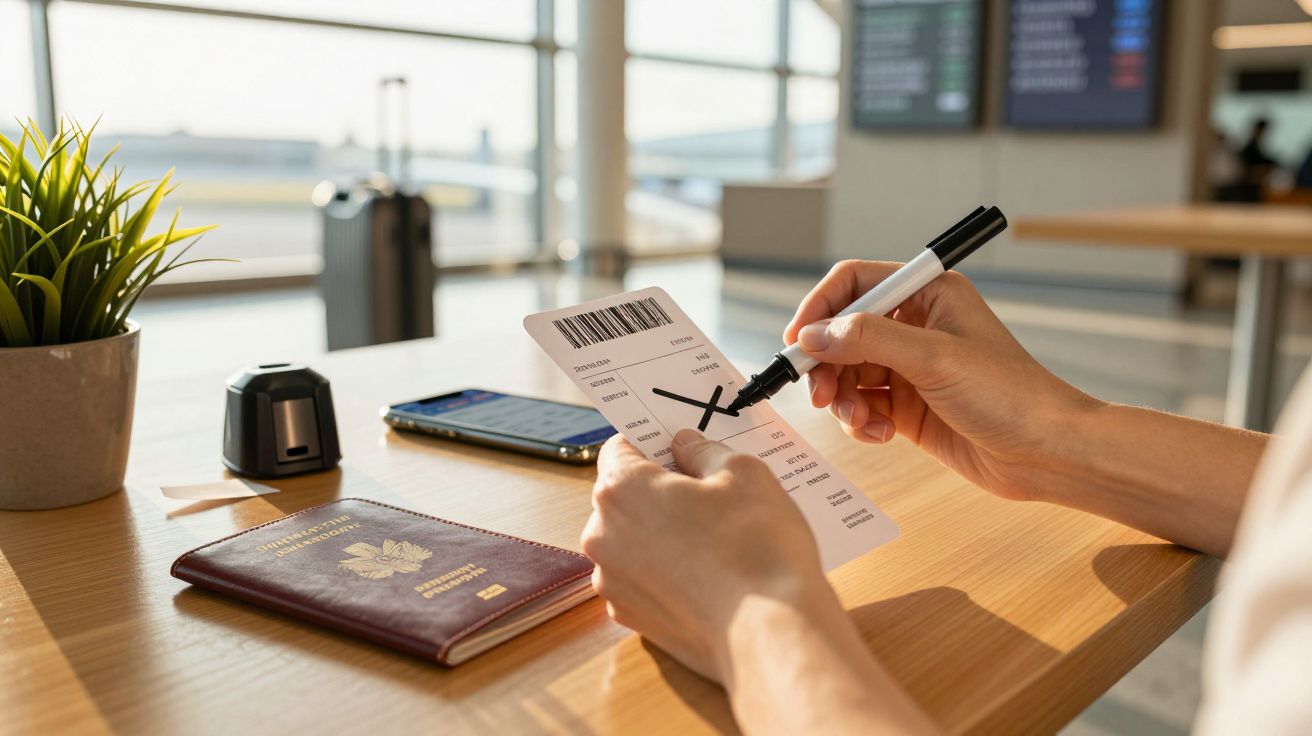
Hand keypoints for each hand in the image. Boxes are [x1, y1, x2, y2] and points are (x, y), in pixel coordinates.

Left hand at [581, 430, 831, 681]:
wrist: (768, 631)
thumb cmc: (756, 544)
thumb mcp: (742, 473)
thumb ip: (703, 451)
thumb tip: (685, 445)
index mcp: (621, 490)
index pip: (619, 449)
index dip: (651, 444)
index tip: (678, 450)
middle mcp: (603, 536)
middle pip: (623, 498)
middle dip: (657, 492)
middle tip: (707, 495)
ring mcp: (613, 583)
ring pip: (632, 541)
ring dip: (660, 534)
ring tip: (713, 539)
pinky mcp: (632, 619)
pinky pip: (642, 580)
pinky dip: (666, 573)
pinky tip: (708, 574)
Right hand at [784, 260, 1098, 501]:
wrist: (1046, 454)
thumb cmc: (1010, 395)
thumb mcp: (935, 358)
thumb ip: (868, 340)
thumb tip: (813, 334)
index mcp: (928, 294)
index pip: (855, 284)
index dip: (820, 308)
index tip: (796, 341)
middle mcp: (915, 326)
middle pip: (842, 333)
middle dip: (826, 365)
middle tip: (818, 395)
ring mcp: (910, 368)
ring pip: (846, 373)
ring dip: (842, 399)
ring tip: (860, 421)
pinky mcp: (908, 407)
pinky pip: (862, 405)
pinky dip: (860, 421)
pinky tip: (882, 435)